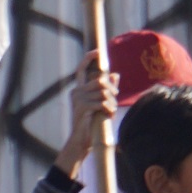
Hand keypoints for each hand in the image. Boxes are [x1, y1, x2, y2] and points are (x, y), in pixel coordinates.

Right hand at [59, 53, 118, 176]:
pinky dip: (109, 109)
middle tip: (115, 100)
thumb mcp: (100, 103)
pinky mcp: (83, 108)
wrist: (81, 141)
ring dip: (112, 102)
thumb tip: (115, 74)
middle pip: (100, 81)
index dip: (89, 58)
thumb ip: (106, 89)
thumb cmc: (91, 123)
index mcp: (78, 89)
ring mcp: (78, 100)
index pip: (81, 69)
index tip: (98, 51)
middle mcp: (76, 92)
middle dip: (112, 90)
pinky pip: (102, 102)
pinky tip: (109, 115)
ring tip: (111, 111)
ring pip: (103, 92)